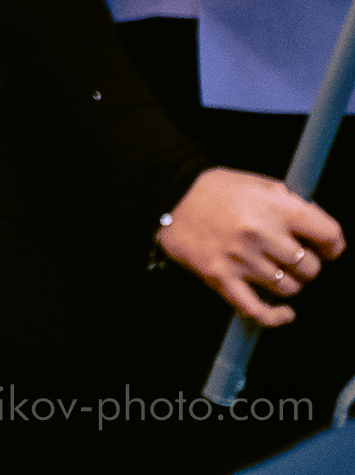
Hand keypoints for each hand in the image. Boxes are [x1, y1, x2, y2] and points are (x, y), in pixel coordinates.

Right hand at [159, 167, 344, 325]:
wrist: (169, 195)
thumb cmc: (217, 190)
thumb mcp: (261, 185)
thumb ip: (294, 205)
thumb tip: (322, 233)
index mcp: (275, 206)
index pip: (328, 235)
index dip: (332, 244)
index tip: (326, 248)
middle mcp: (260, 233)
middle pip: (310, 267)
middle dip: (306, 264)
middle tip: (290, 256)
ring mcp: (240, 258)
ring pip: (289, 288)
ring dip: (287, 283)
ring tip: (272, 270)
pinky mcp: (220, 277)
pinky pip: (257, 309)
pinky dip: (275, 317)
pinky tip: (285, 314)